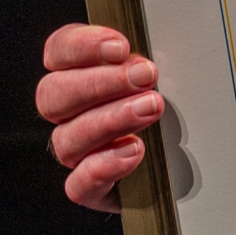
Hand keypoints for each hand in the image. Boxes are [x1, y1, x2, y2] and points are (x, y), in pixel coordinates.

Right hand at [37, 23, 164, 211]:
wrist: (182, 158)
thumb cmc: (166, 101)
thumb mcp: (159, 70)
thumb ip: (144, 56)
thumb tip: (154, 47)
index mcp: (77, 74)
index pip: (57, 52)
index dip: (81, 47)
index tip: (120, 46)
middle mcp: (69, 113)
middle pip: (53, 94)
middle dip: (101, 82)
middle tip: (145, 75)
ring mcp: (77, 152)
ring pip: (67, 137)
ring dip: (110, 119)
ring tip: (150, 107)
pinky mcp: (91, 188)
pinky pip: (79, 184)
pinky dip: (104, 166)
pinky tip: (133, 151)